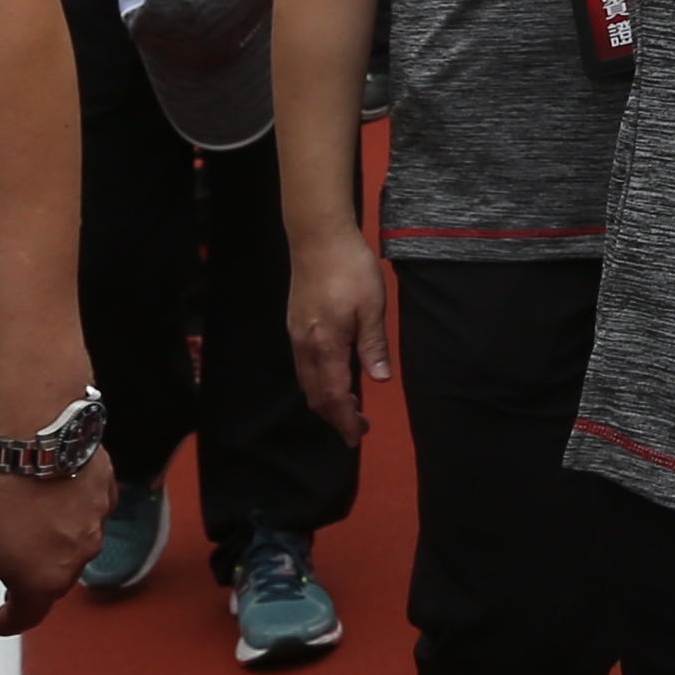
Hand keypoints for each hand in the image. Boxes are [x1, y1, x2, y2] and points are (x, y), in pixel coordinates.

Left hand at [0, 446, 108, 635]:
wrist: (29, 427)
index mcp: (41, 580)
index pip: (29, 615)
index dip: (12, 619)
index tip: (1, 618)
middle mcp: (77, 557)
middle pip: (53, 578)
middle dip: (30, 573)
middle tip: (3, 554)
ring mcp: (97, 521)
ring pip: (73, 542)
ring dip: (51, 537)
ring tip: (24, 513)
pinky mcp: (106, 488)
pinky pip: (89, 509)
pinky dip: (70, 507)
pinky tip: (48, 488)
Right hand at [287, 221, 392, 442]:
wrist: (317, 238)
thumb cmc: (350, 268)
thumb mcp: (372, 306)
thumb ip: (373, 346)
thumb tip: (379, 380)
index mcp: (326, 345)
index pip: (334, 396)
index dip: (345, 421)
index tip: (357, 437)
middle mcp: (305, 345)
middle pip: (315, 395)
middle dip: (335, 416)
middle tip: (358, 426)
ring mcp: (296, 335)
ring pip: (306, 382)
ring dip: (326, 400)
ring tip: (350, 407)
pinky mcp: (295, 325)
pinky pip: (303, 366)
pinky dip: (318, 382)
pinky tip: (335, 377)